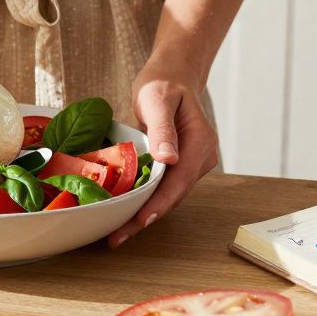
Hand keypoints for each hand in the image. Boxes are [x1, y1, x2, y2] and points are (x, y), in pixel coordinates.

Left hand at [108, 61, 218, 248]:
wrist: (171, 77)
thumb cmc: (163, 84)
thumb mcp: (158, 100)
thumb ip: (163, 129)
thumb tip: (169, 160)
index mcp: (200, 143)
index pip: (180, 181)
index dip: (159, 203)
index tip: (140, 222)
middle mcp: (201, 158)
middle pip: (173, 195)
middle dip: (145, 217)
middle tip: (116, 238)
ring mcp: (192, 164)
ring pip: (167, 196)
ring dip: (142, 214)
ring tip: (115, 234)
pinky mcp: (178, 167)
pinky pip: (161, 188)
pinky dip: (143, 201)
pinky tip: (123, 214)